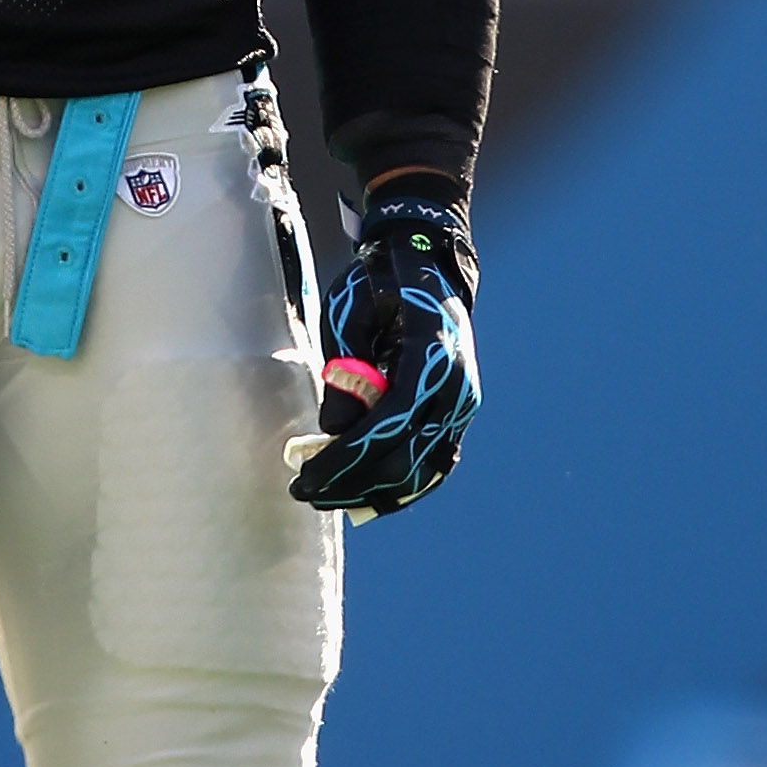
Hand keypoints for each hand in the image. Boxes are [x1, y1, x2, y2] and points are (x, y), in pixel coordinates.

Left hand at [288, 184, 477, 519]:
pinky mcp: (457, 417)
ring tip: (327, 497)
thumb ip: (344, 370)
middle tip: (304, 491)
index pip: (391, 423)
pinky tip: (362, 495)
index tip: (307, 477)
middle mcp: (457, 389)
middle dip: (352, 483)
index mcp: (431, 355)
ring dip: (373, 493)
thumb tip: (333, 431)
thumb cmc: (379, 286)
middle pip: (406, 458)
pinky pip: (432, 465)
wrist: (427, 269)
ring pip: (422, 472)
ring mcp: (462, 407)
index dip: (348, 458)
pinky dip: (399, 487)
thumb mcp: (349, 313)